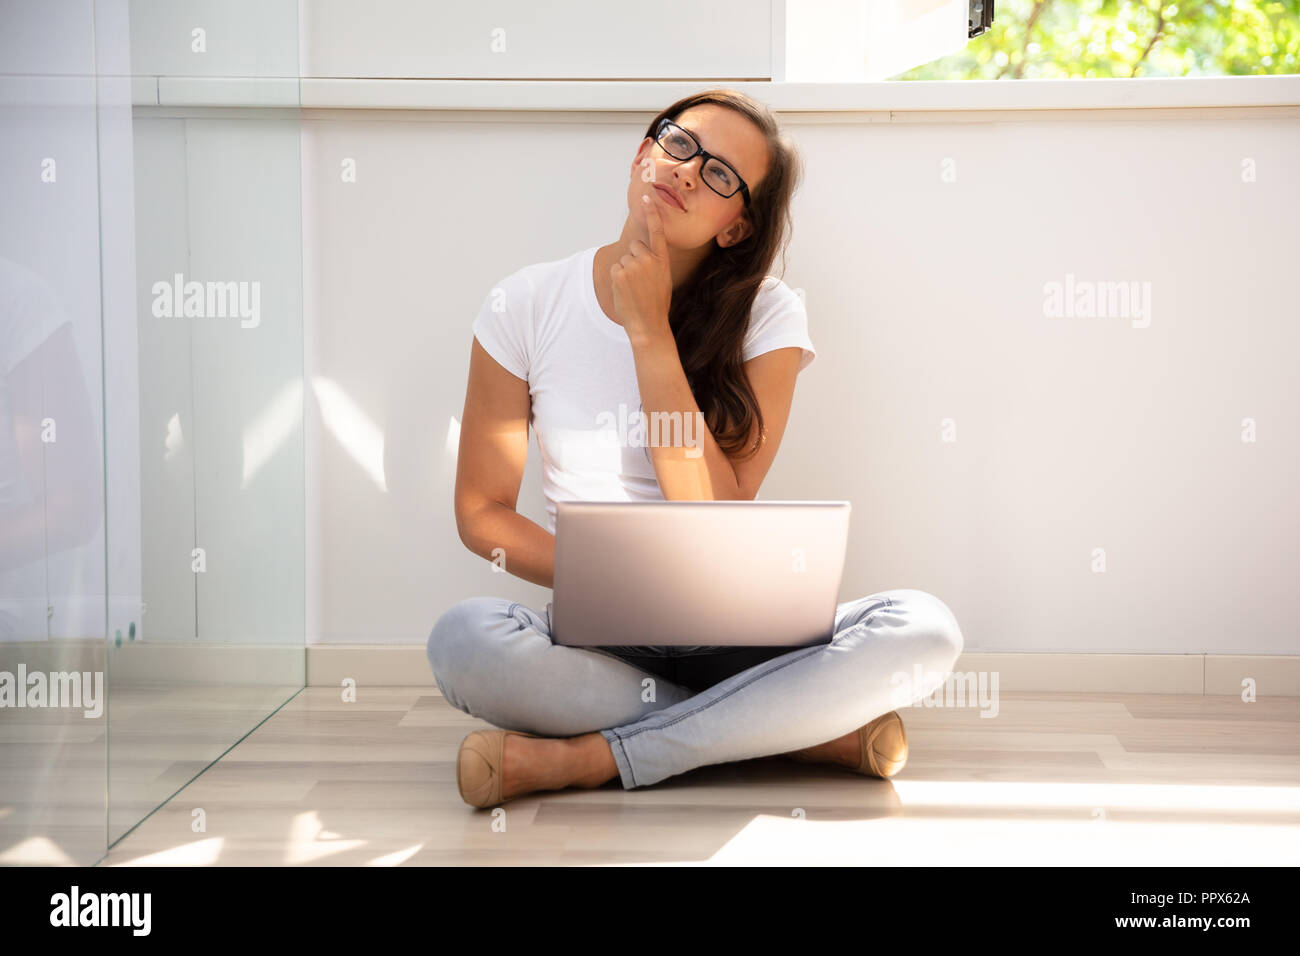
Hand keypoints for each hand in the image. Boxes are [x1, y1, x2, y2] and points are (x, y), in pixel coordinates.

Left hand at [610, 193, 673, 344]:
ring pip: (624, 258)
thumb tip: (639, 252)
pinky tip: (626, 290)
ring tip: (634, 287)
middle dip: (634, 258)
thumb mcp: (662, 278)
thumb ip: (654, 262)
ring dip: (626, 270)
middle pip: (634, 245)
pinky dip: (617, 278)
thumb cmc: (656, 302)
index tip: (646, 197)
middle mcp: (648, 259)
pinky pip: (615, 268)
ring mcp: (633, 265)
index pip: (656, 231)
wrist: (648, 323)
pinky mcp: (619, 272)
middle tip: (640, 279)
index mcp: (662, 259)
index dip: (652, 213)